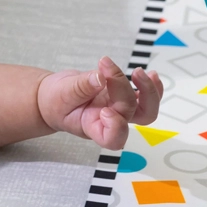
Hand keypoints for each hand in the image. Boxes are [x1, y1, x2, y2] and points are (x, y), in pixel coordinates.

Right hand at [37, 56, 162, 148]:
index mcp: (93, 127)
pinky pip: (143, 97)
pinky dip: (150, 86)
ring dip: (149, 92)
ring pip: (146, 110)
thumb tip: (100, 76)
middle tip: (108, 68)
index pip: (113, 138)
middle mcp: (111, 122)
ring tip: (139, 72)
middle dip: (125, 91)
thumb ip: (80, 86)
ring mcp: (119, 109)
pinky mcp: (121, 97)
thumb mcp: (61, 93)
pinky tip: (151, 75)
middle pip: (131, 115)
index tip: (105, 110)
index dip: (116, 126)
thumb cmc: (55, 101)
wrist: (55, 97)